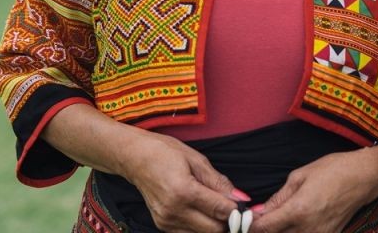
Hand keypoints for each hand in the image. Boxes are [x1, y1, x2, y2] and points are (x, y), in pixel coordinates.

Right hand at [123, 132, 249, 232]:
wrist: (134, 158)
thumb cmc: (165, 152)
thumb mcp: (196, 160)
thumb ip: (219, 182)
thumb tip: (240, 197)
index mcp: (183, 191)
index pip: (220, 211)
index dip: (237, 210)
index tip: (243, 205)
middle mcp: (173, 211)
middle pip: (213, 230)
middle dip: (227, 220)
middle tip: (231, 207)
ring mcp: (166, 221)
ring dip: (214, 224)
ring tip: (215, 207)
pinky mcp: (162, 225)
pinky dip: (200, 226)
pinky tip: (201, 211)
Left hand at [248, 147, 377, 232]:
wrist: (364, 177)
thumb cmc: (333, 170)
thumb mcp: (300, 176)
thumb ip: (278, 198)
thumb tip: (259, 213)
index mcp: (298, 210)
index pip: (263, 229)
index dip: (250, 226)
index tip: (246, 219)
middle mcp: (307, 229)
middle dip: (265, 229)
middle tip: (263, 218)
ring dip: (279, 231)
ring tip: (279, 219)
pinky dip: (295, 232)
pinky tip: (294, 222)